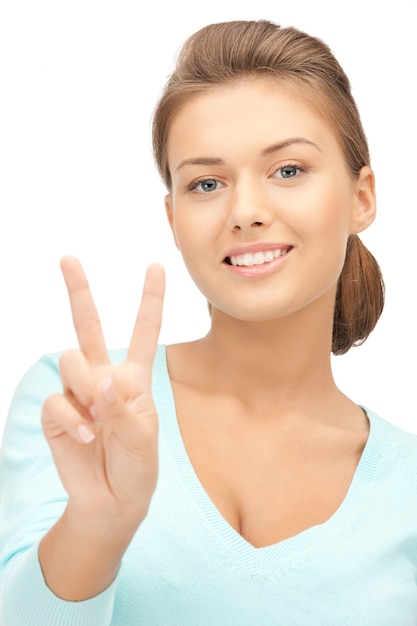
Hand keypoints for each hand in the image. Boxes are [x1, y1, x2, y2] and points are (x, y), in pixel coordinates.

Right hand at [42, 256, 164, 530]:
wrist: (112, 502)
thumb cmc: (136, 468)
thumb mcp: (144, 440)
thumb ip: (124, 409)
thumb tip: (103, 383)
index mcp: (134, 378)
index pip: (143, 331)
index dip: (150, 299)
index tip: (157, 266)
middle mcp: (104, 377)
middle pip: (89, 326)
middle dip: (78, 291)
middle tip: (68, 258)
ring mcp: (78, 393)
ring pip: (71, 360)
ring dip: (85, 387)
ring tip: (97, 419)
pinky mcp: (57, 412)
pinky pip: (58, 399)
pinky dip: (71, 417)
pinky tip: (84, 435)